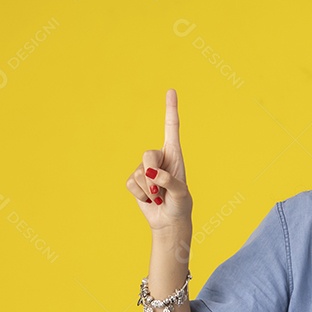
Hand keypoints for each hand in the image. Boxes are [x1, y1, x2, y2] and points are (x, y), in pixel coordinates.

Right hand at [126, 88, 192, 229]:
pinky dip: (140, 195)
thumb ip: (170, 183)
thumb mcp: (181, 195)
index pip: (171, 128)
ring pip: (139, 172)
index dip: (171, 110)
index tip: (172, 90)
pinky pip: (130, 183)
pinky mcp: (135, 180)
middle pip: (147, 154)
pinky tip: (149, 200)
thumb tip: (153, 173)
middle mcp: (160, 158)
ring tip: (159, 197)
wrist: (169, 221)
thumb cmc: (180, 205)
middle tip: (160, 191)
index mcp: (175, 155)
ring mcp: (145, 168)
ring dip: (149, 190)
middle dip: (152, 173)